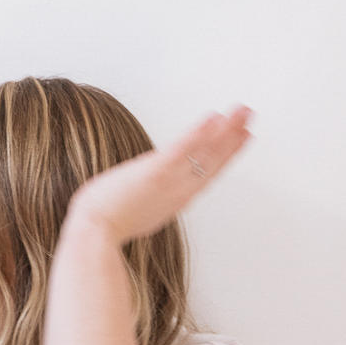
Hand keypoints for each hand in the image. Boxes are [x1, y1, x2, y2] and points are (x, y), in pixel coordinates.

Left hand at [67, 106, 251, 246]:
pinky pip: (184, 149)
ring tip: (241, 111)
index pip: (210, 171)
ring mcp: (171, 180)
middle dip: (234, 136)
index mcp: (178, 197)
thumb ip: (154, 199)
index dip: (228, 153)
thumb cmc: (111, 221)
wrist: (96, 232)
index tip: (242, 137)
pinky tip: (213, 118)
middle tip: (249, 116)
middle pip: (214, 159)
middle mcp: (181, 189)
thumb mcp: (141, 210)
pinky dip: (200, 133)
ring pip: (206, 152)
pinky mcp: (156, 171)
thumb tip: (151, 191)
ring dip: (226, 129)